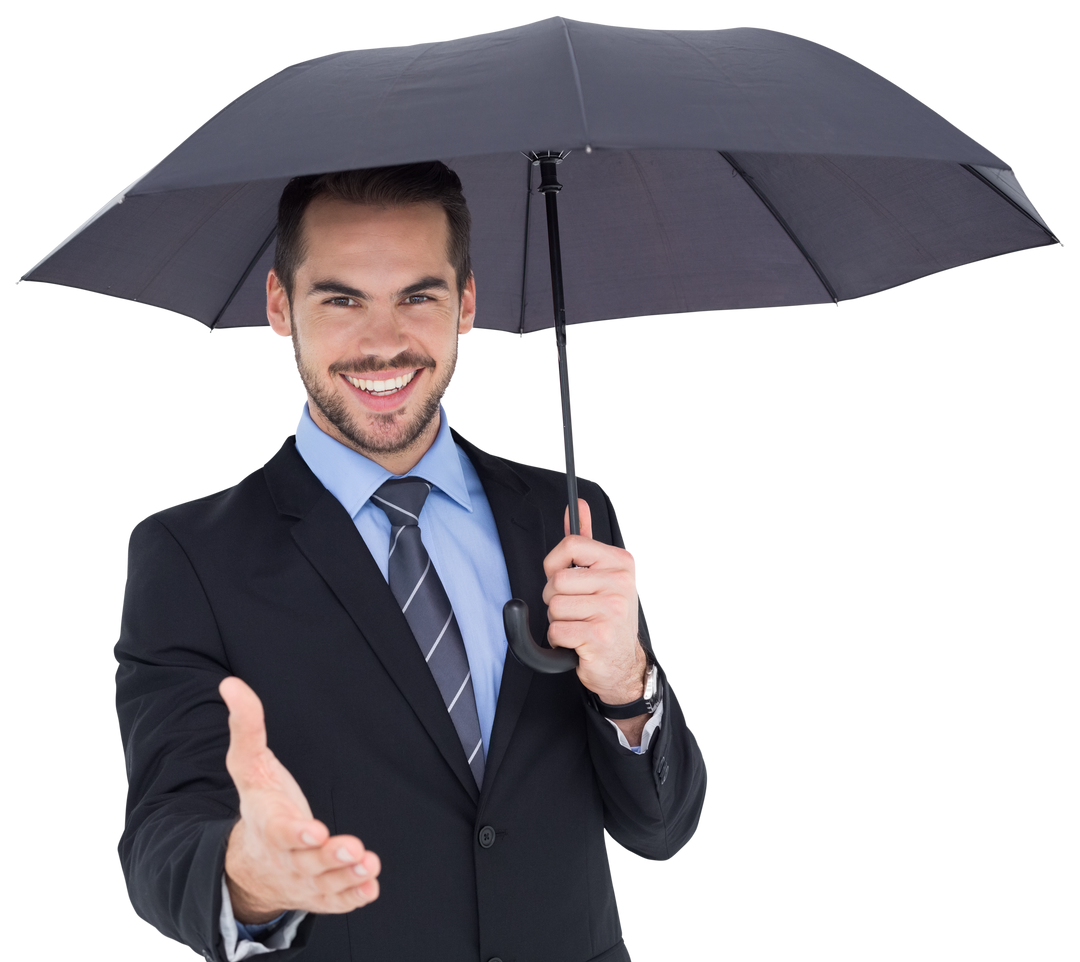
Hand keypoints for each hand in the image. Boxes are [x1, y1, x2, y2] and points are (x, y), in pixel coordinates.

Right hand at [219, 677, 380, 922]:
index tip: (315, 830)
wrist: (251, 864)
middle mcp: (287, 858)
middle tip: (354, 849)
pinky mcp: (322, 894)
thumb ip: (246, 728)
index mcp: (269, 827)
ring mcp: (305, 881)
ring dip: (348, 877)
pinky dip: (354, 897)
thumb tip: (231, 684)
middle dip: (331, 858)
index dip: (297, 834)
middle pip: (309, 863)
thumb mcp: (249, 767)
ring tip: (369, 865)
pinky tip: (371, 887)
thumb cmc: (260, 806)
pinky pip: (338, 901)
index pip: (281, 833)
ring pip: (327, 884)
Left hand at [542, 499, 646, 704]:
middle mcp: (621, 582)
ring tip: (579, 625)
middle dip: (556, 599)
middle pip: (556, 580)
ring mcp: (612, 609)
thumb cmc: (607, 616)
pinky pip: (556, 630)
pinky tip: (578, 641)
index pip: (571, 545)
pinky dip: (559, 640)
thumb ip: (586, 539)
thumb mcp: (601, 573)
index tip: (561, 576)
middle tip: (577, 610)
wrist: (622, 662)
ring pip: (554, 606)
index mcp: (622, 562)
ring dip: (559, 621)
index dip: (554, 563)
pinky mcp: (600, 635)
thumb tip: (576, 506)